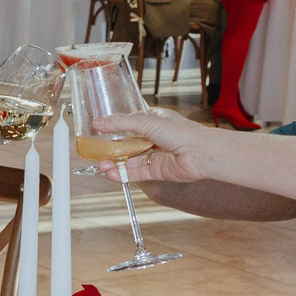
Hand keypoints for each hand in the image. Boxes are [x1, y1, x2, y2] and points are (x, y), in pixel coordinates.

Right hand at [100, 107, 227, 183]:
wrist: (200, 153)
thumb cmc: (180, 131)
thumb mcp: (146, 121)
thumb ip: (120, 123)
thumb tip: (98, 122)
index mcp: (153, 121)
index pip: (128, 123)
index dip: (113, 127)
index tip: (97, 130)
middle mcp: (153, 138)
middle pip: (126, 144)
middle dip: (110, 149)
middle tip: (95, 153)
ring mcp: (154, 155)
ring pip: (129, 160)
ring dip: (114, 163)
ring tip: (101, 166)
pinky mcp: (156, 171)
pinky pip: (136, 173)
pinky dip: (123, 174)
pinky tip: (111, 173)